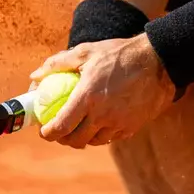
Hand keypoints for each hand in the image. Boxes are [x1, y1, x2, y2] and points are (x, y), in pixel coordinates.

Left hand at [30, 35, 175, 148]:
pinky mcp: (132, 127)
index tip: (44, 131)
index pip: (61, 126)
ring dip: (82, 139)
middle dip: (63, 139)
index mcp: (88, 97)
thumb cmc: (119, 54)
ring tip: (78, 128)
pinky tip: (98, 125)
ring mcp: (119, 123)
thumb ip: (57, 63)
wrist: (158, 62)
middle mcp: (102, 115)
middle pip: (76, 139)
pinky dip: (101, 135)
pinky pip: (111, 138)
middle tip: (59, 131)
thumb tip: (35, 75)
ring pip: (94, 141)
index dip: (48, 133)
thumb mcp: (86, 52)